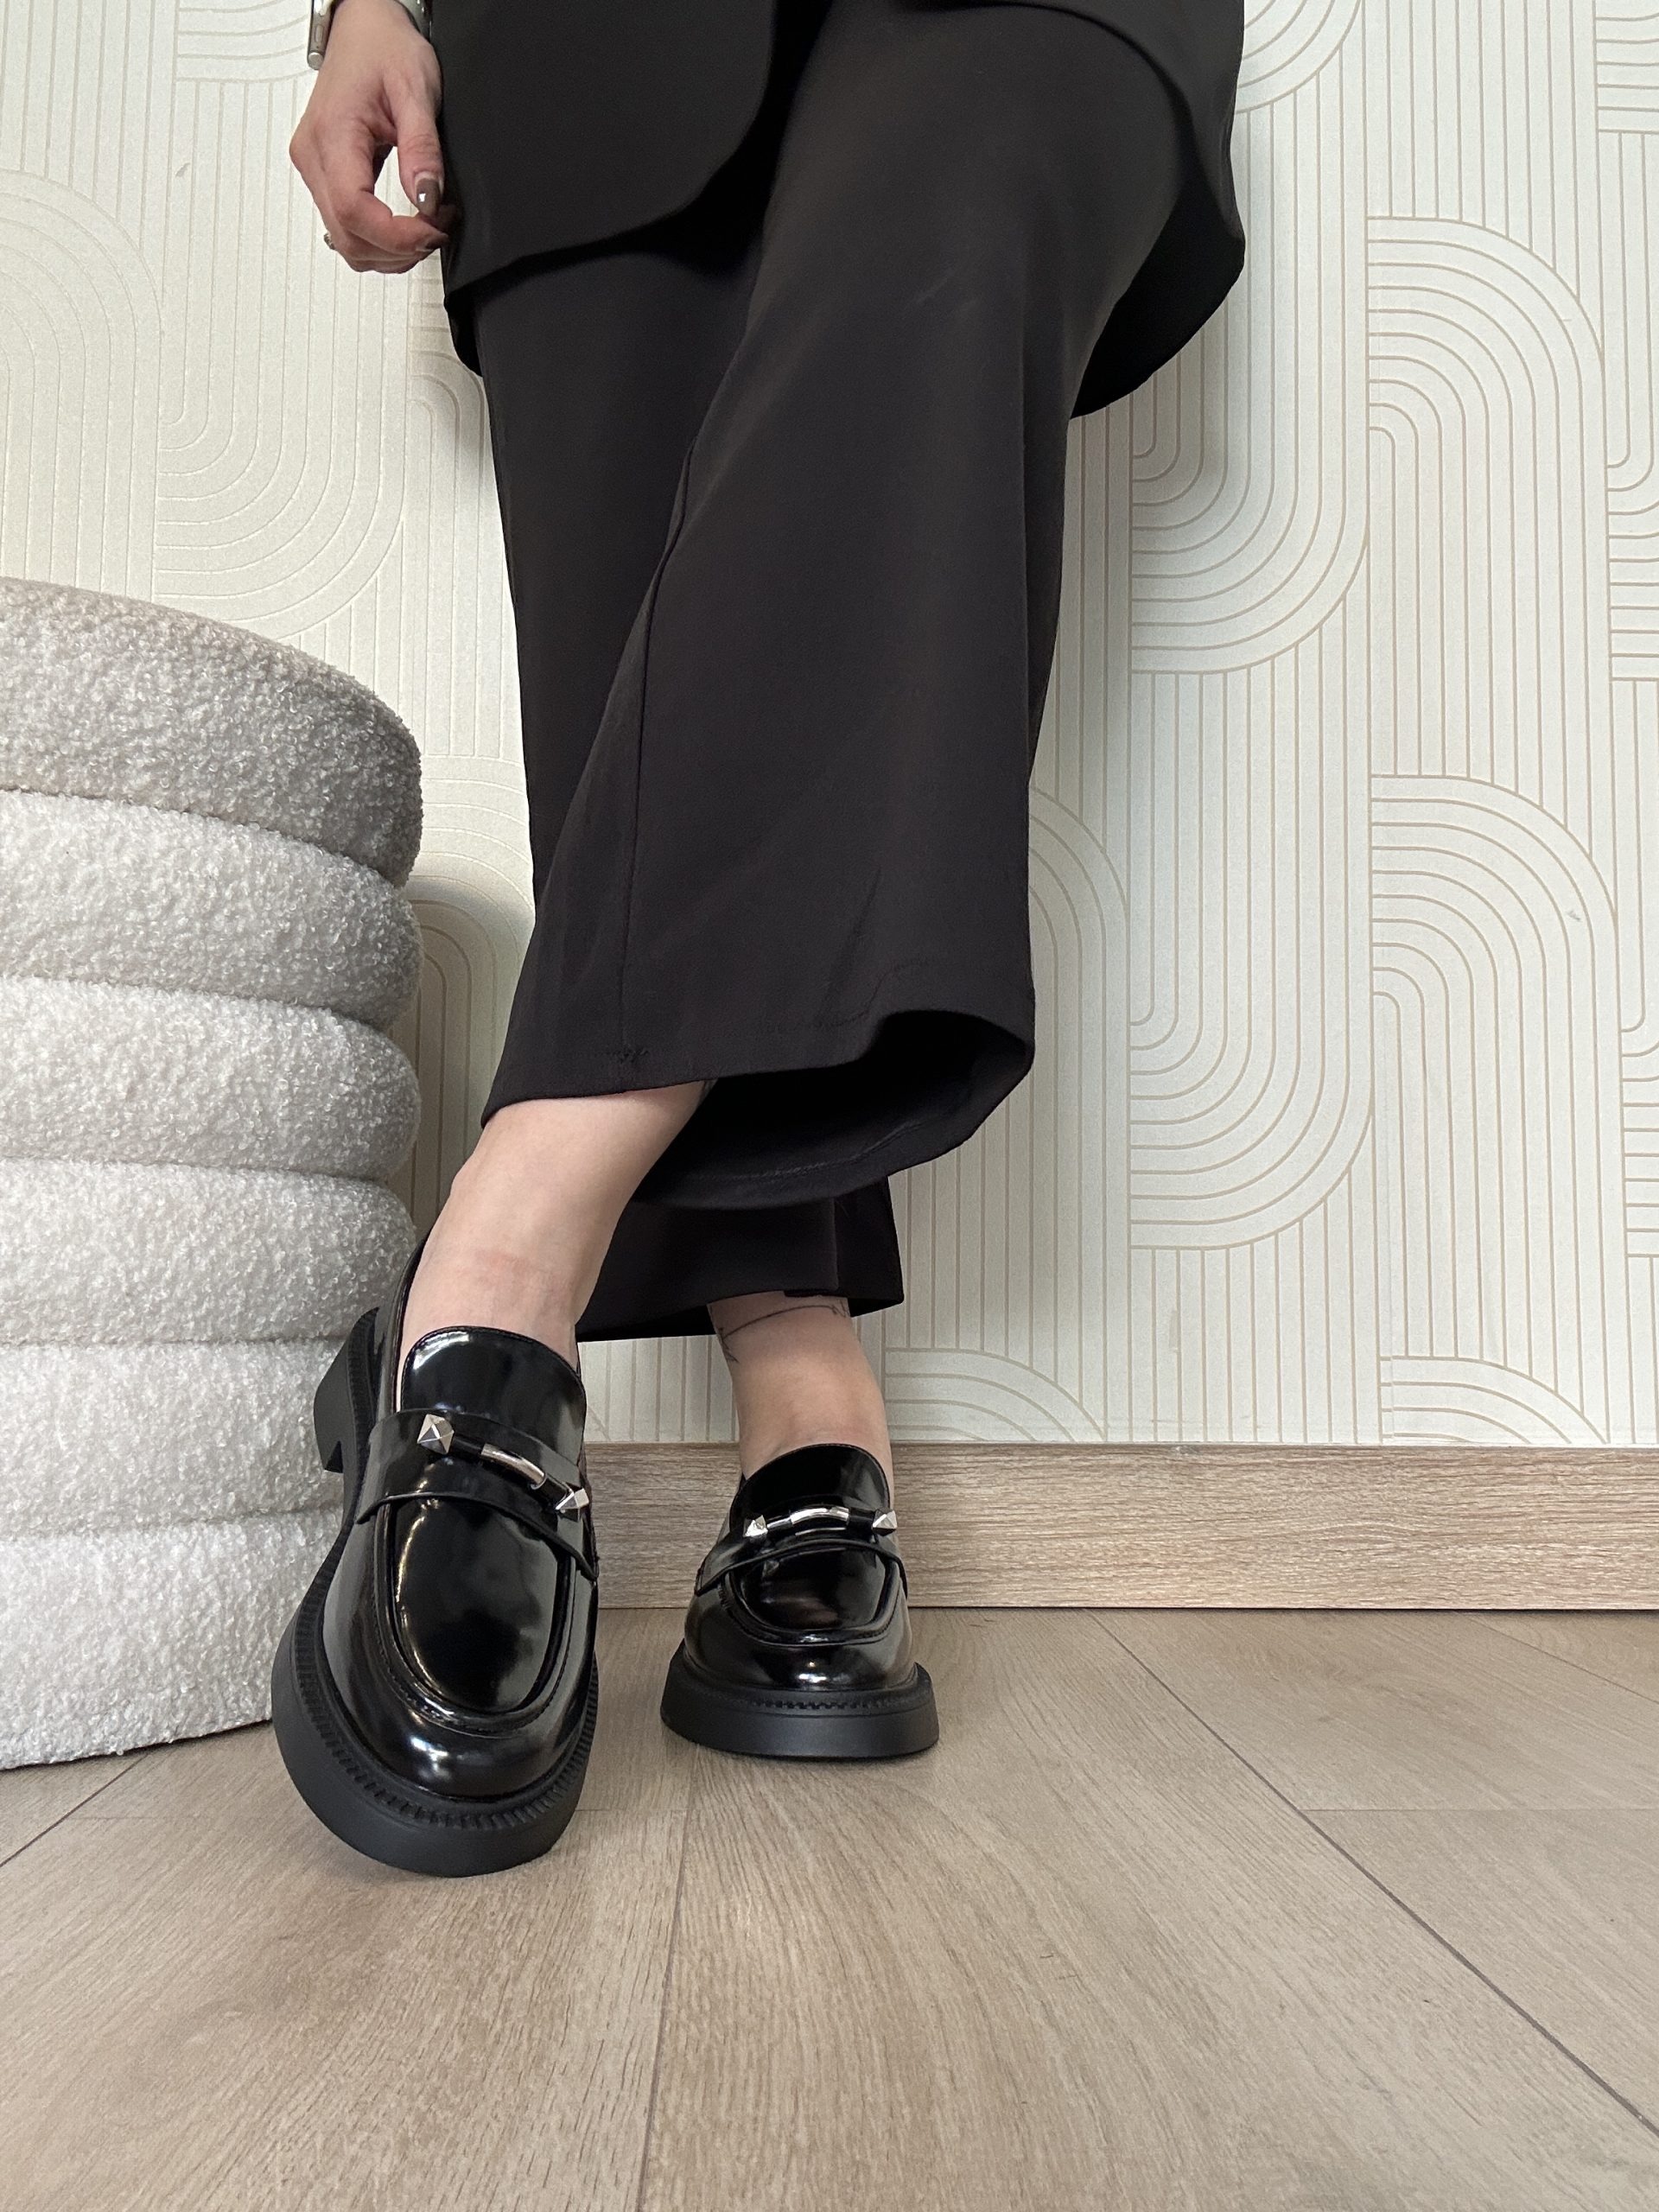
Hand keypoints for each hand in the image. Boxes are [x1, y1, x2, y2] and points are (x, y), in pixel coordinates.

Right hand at [290, 0, 452, 273]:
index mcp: (331, 135)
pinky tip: (404, 226)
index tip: (433, 231)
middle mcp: (313, 157)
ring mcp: (313, 169)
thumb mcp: (416, 91)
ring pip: (346, 242)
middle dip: (398, 249)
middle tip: (437, 230)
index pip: (354, 211)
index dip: (397, 236)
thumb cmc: (383, 49)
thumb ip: (422, 149)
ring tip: (426, 226)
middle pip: (348, 237)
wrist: (363, 30)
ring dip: (390, 251)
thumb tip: (427, 198)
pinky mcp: (322, 175)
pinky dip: (379, 239)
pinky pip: (346, 227)